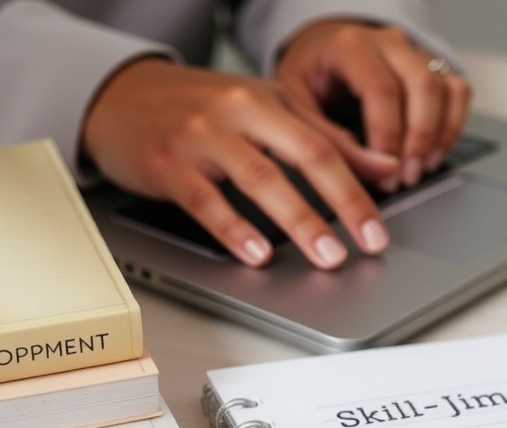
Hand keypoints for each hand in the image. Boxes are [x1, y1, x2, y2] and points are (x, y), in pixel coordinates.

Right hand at [81, 58, 398, 269]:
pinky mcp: (165, 162)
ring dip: (298, 220)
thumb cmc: (201, 107)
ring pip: (259, 179)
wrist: (123, 94)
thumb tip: (383, 169)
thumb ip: (324, 137)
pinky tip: (256, 254)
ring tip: (324, 254)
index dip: (358, 190)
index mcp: (269, 99)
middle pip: (303, 157)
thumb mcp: (266, 111)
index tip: (378, 229)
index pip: (326, 146)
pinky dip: (233, 229)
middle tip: (364, 245)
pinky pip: (204, 199)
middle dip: (341, 205)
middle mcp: (238, 110)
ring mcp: (200, 135)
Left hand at [276, 20, 471, 188]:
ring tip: (420, 170)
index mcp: (350, 46)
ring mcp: (413, 52)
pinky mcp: (431, 66)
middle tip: (406, 178)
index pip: (381, 89)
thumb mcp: (297, 107)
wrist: (318, 54)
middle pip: (422, 85)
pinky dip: (453, 126)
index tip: (385, 174)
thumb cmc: (307, 79)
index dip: (388, 136)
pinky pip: (458, 91)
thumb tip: (378, 170)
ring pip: (445, 88)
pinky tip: (434, 154)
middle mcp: (388, 42)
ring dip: (439, 136)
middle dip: (419, 139)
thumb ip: (330, 139)